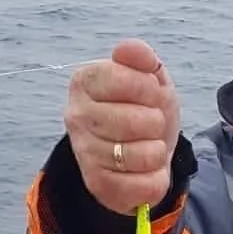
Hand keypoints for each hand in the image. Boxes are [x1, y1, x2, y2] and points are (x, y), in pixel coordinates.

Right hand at [64, 39, 180, 212]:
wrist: (141, 156)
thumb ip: (140, 58)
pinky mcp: (97, 184)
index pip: (123, 79)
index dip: (149, 88)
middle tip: (150, 125)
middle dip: (156, 123)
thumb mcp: (150, 79)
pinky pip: (146, 184)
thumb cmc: (143, 111)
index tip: (151, 94)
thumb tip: (127, 48)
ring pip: (143, 155)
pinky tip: (144, 171)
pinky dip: (156, 178)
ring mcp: (84, 151)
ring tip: (147, 147)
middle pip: (136, 121)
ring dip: (157, 151)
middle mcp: (76, 115)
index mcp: (84, 81)